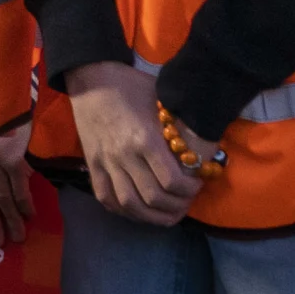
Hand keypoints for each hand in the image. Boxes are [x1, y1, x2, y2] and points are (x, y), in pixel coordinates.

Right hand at [59, 62, 203, 227]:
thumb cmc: (131, 85)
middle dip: (176, 207)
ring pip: (130, 204)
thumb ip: (178, 125)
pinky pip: (106, 198)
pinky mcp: (92, 165)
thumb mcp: (161, 99)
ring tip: (167, 214)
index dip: (189, 191)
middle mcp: (124, 155)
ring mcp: (105, 162)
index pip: (171, 181)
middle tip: (186, 202)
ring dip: (152, 216)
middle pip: (153, 198)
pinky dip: (124, 211)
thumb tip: (203, 146)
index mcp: (144, 138)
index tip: (197, 184)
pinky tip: (139, 210)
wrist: (91, 77)